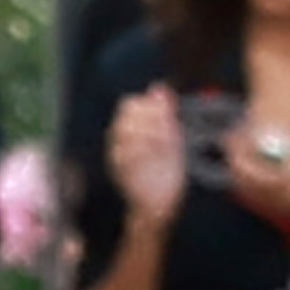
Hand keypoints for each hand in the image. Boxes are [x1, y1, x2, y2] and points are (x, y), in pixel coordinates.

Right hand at [104, 82, 186, 227]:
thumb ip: (165, 111)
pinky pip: (125, 152)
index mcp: (130, 129)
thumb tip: (158, 87)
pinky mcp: (120, 171)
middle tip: (168, 127)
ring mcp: (117, 156)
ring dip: (149, 131)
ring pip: (124, 130)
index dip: (149, 104)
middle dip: (149, 116)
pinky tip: (159, 151)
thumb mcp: (172, 135)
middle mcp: (119, 140)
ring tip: (165, 141)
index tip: (168, 114)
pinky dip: (145, 148)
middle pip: (125, 114)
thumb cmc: (166, 168)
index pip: (130, 104)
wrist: (162, 202)